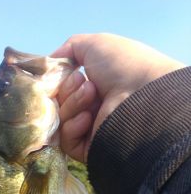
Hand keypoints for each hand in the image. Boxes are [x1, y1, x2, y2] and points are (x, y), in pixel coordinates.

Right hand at [52, 33, 184, 162]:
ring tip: (91, 94)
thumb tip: (50, 63)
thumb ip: (69, 49)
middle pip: (59, 104)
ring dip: (72, 104)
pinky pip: (66, 140)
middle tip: (84, 82)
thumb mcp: (94, 45)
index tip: (63, 71)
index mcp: (94, 87)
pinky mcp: (88, 149)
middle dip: (67, 91)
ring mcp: (90, 130)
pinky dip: (72, 126)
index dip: (58, 81)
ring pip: (60, 120)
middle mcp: (92, 108)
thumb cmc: (123, 65)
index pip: (61, 88)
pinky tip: (87, 117)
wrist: (142, 93)